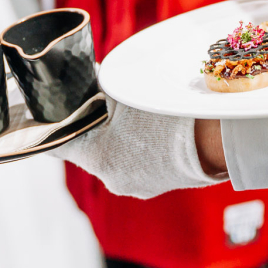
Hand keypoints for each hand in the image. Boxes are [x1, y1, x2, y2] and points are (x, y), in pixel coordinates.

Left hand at [53, 99, 223, 196]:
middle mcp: (113, 179)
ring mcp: (139, 186)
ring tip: (140, 115)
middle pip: (89, 148)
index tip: (48, 112)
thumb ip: (98, 89)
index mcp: (96, 157)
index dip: (50, 125)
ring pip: (117, 157)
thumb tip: (85, 81)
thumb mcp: (126, 91)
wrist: (218, 136)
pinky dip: (143, 148)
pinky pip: (141, 165)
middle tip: (105, 101)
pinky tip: (158, 130)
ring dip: (122, 138)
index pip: (56, 143)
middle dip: (95, 126)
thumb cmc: (169, 112)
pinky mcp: (160, 186)